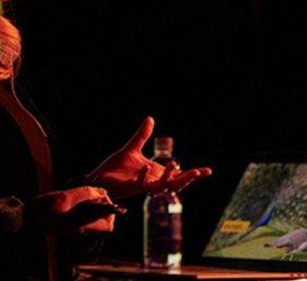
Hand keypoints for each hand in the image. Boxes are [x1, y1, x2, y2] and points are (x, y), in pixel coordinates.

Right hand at [25, 186, 116, 236]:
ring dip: (95, 210)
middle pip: (102, 226)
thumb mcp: (65, 196)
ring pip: (94, 223)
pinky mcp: (68, 228)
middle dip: (103, 210)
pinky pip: (85, 222)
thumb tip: (102, 192)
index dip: (110, 212)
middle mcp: (79, 232)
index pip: (108, 227)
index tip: (102, 198)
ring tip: (87, 196)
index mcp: (80, 226)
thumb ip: (85, 193)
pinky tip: (78, 200)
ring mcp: (74, 231)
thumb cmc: (43, 207)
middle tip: (96, 196)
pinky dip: (86, 211)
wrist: (26, 218)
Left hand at [85, 116, 211, 199]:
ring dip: (169, 176)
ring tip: (173, 164)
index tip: (207, 170)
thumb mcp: (131, 148)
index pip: (178, 175)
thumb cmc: (115, 167)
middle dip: (188, 178)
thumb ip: (142, 136)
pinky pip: (142, 185)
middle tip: (199, 172)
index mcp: (155, 173)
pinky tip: (145, 166)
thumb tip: (150, 118)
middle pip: (176, 183)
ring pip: (162, 186)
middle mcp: (152, 181)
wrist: (99, 177)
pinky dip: (144, 176)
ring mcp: (143, 186)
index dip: (193, 174)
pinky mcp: (132, 188)